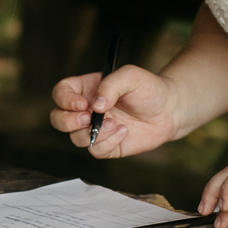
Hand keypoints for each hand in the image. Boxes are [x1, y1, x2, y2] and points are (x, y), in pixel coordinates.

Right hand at [50, 65, 181, 157]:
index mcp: (86, 89)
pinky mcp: (107, 146)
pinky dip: (109, 143)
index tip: (83, 104)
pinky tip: (124, 131)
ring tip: (115, 124)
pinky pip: (96, 151)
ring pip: (75, 138)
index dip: (65, 100)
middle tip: (89, 119)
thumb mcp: (131, 76)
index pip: (61, 93)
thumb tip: (96, 105)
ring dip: (93, 134)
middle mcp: (86, 110)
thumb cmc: (148, 88)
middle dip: (68, 122)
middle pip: (58, 119)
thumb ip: (111, 85)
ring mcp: (95, 129)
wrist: (169, 110)